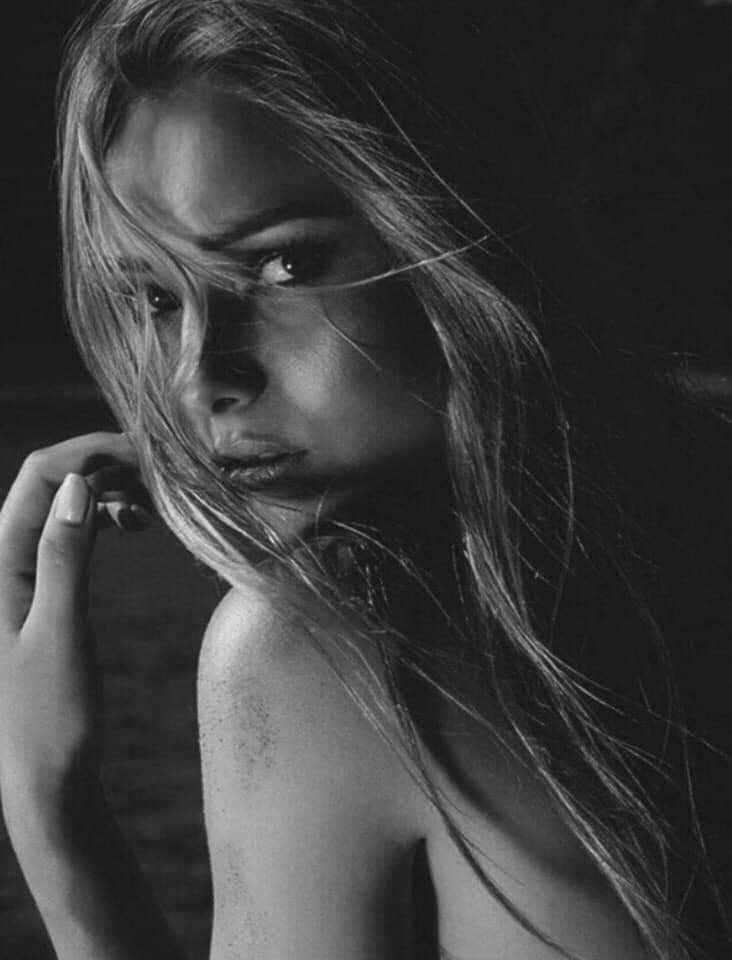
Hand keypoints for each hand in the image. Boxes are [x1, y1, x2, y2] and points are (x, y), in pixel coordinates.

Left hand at [0, 432, 147, 805]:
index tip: (144, 451)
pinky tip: (130, 528)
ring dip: (104, 492)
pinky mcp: (37, 592)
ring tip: (149, 507)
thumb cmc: (48, 719)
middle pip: (48, 485)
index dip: (88, 452)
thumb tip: (77, 484)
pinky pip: (67, 535)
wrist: (42, 780)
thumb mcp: (59, 635)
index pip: (38, 479)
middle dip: (102, 467)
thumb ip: (64, 558)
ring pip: (60, 506)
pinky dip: (100, 520)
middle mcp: (1, 564)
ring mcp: (18, 577)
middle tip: (159, 476)